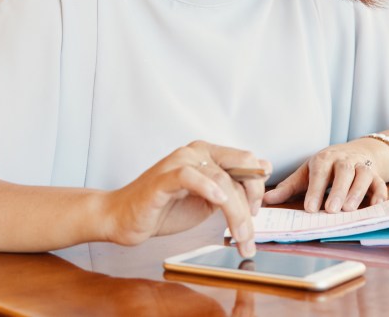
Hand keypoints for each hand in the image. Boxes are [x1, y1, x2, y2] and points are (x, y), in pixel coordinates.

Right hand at [100, 141, 270, 257]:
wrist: (123, 218)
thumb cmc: (163, 209)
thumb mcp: (208, 199)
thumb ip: (233, 185)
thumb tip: (265, 169)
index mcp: (208, 154)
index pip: (247, 162)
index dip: (258, 187)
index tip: (256, 214)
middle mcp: (196, 152)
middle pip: (240, 167)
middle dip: (252, 199)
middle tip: (250, 231)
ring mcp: (179, 162)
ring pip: (220, 179)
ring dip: (235, 211)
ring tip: (239, 236)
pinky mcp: (163, 178)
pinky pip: (189, 176)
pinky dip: (207, 187)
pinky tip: (219, 201)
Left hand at [262, 142, 386, 212]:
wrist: (353, 152)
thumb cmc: (325, 167)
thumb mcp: (306, 173)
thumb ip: (288, 188)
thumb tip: (266, 200)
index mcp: (324, 159)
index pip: (319, 172)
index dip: (315, 189)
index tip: (309, 208)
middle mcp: (344, 161)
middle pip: (343, 172)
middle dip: (338, 190)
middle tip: (331, 209)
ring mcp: (361, 167)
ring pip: (363, 176)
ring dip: (357, 192)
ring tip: (349, 210)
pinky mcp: (376, 175)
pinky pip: (380, 183)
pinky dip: (380, 194)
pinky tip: (376, 205)